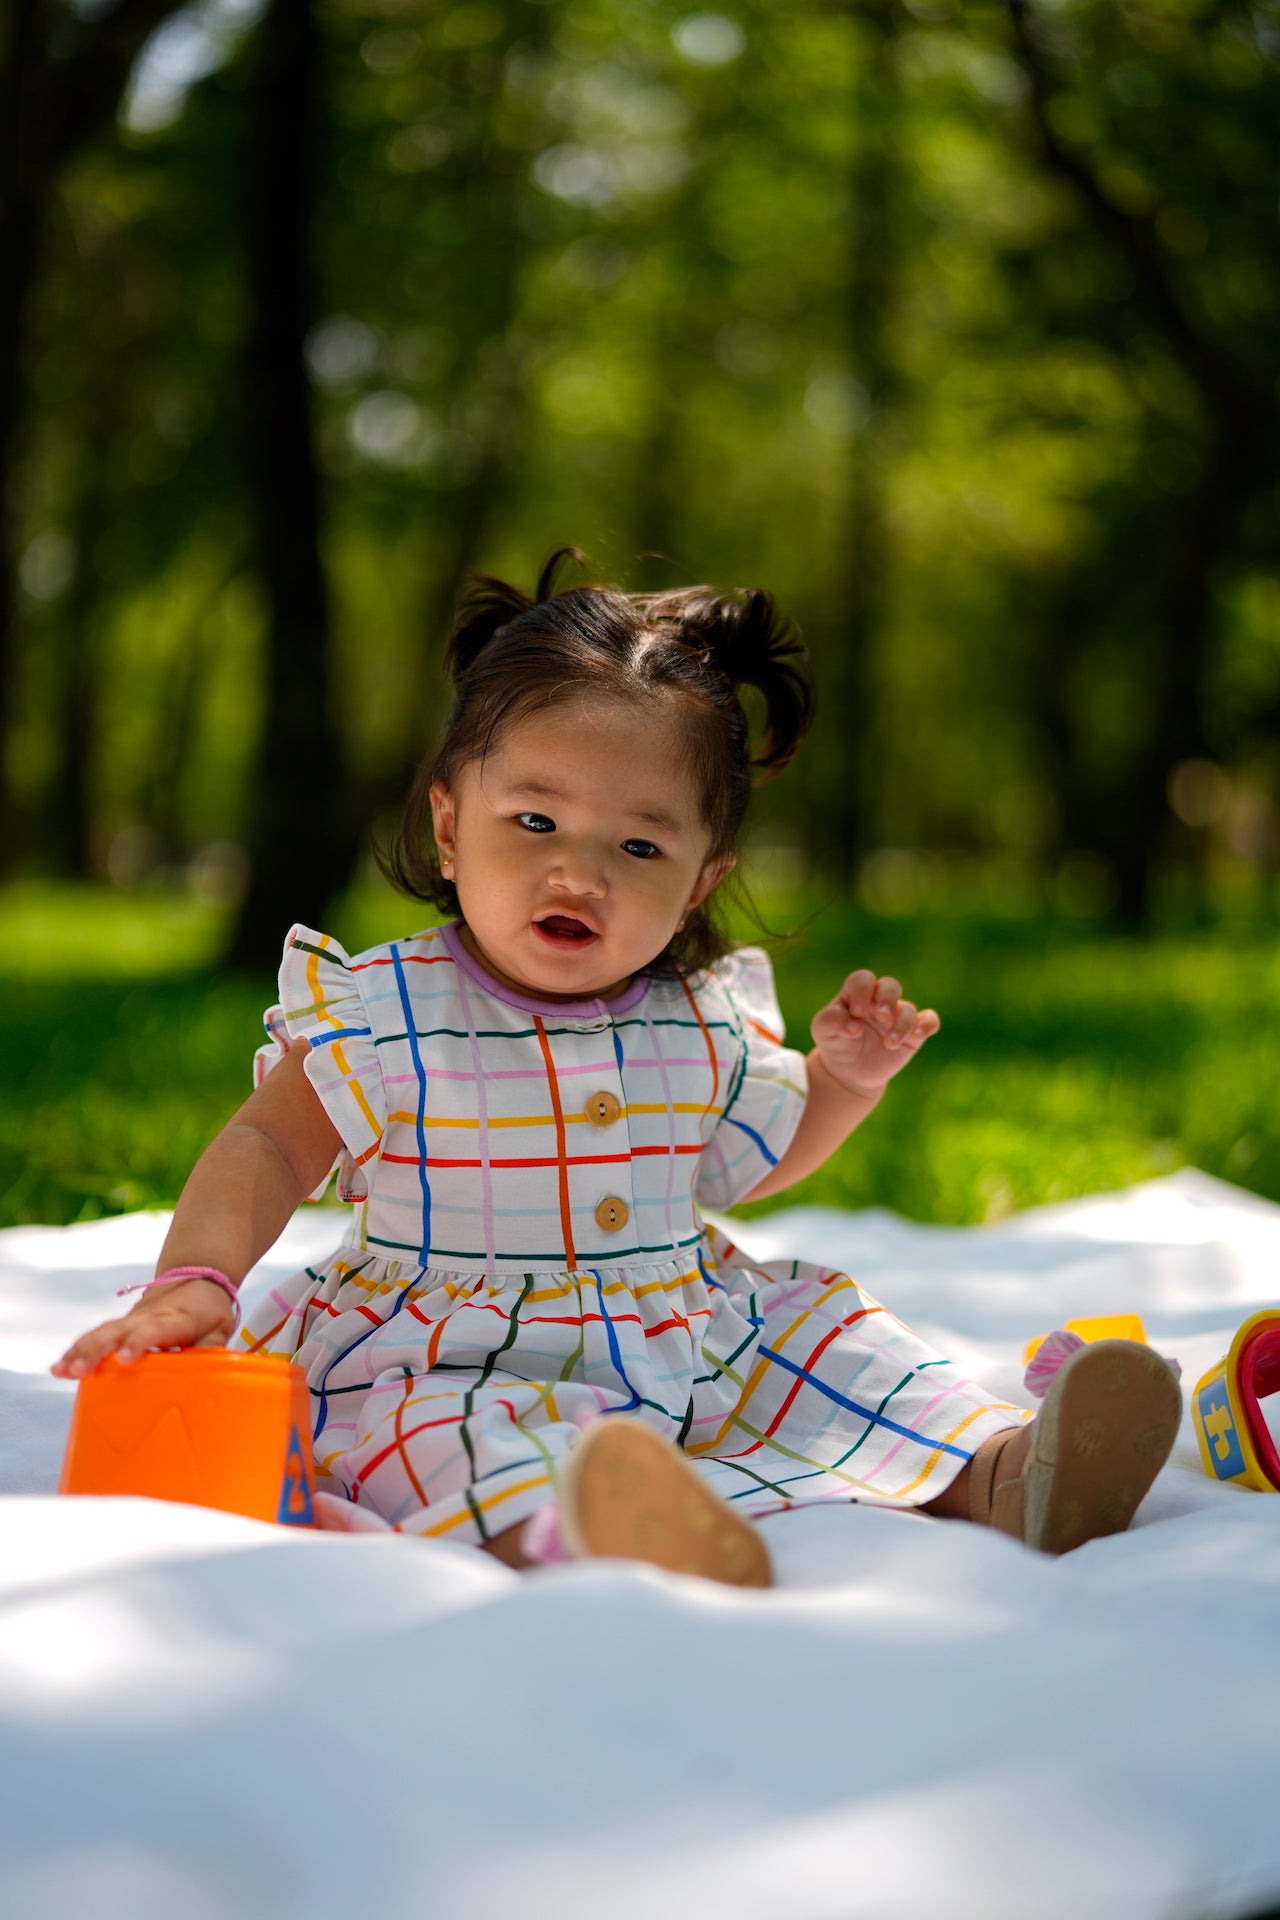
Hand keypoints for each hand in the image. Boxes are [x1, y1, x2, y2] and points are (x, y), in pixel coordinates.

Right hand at [50, 1278, 236, 1379]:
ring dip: (80, 1351)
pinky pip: (97, 1336)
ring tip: (61, 1371)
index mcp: (175, 1317)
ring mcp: (131, 1320)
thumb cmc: (208, 1308)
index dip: (139, 1342)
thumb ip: (211, 1350)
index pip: (154, 1328)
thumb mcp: (220, 1327)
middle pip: (117, 1330)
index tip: (126, 1358)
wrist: (195, 1276)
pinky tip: (60, 1368)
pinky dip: (78, 1350)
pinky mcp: (122, 1326)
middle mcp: (147, 1316)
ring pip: (102, 1332)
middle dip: (96, 1350)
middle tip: (78, 1370)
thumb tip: (205, 1379)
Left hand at [810, 969, 939, 1097]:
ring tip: (889, 1044)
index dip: (862, 991)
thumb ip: (832, 1022)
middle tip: (881, 1016)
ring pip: (908, 1009)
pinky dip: (928, 1024)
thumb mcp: (822, 1031)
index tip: (857, 1012)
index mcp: (856, 994)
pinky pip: (929, 1021)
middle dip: (888, 998)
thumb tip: (855, 1026)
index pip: (862, 980)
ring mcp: (897, 1017)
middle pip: (890, 986)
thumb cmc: (835, 1043)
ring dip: (901, 1025)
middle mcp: (879, 1001)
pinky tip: (919, 1034)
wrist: (849, 1072)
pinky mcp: (912, 1035)